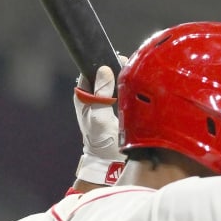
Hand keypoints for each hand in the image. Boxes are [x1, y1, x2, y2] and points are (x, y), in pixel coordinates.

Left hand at [74, 61, 125, 185]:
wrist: (110, 162)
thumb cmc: (101, 142)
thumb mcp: (98, 117)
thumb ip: (100, 95)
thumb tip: (104, 71)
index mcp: (83, 96)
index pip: (89, 71)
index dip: (100, 63)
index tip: (113, 58)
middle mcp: (93, 97)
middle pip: (103, 74)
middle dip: (115, 69)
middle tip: (127, 65)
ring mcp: (106, 103)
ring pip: (114, 83)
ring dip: (123, 80)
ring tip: (134, 76)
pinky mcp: (118, 109)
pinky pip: (123, 93)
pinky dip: (129, 90)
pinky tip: (137, 90)